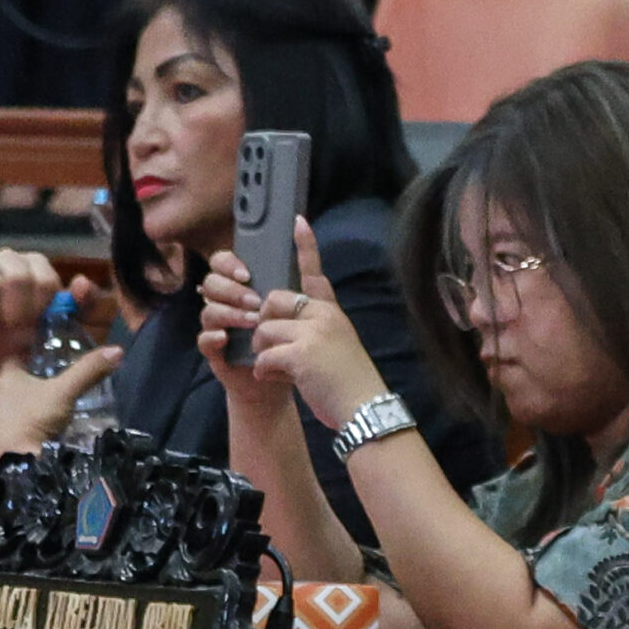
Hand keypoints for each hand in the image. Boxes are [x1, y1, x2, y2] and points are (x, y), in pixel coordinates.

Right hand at [0, 249, 69, 385]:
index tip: (39, 318)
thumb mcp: (67, 323)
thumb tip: (82, 282)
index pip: (44, 277)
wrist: (4, 361)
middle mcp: (8, 259)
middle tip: (18, 322)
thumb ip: (81, 303)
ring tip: (1, 320)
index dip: (42, 304)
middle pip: (17, 276)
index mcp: (36, 263)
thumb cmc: (35, 337)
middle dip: (21, 308)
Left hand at [0, 343, 121, 461]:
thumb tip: (117, 350)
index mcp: (6, 376)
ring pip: (26, 395)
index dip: (35, 348)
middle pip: (23, 375)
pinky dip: (43, 410)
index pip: (18, 353)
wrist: (20, 461)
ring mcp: (4, 414)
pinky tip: (60, 412)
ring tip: (69, 388)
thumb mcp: (65, 391)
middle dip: (43, 371)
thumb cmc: (35, 418)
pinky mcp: (12, 432)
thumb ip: (88, 371)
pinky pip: (29, 413)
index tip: (56, 345)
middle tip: (68, 366)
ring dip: (44, 392)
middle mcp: (0, 392)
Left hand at [195, 218, 385, 430]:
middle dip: (265, 325)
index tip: (297, 221)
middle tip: (273, 348)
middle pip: (274, 302)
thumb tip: (276, 327)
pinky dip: (264, 371)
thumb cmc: (350, 383)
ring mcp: (313, 333)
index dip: (306, 246)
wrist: (365, 407)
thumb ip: (314, 329)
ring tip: (280, 370)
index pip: (315, 273)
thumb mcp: (339, 345)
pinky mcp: (301, 353)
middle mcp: (324, 316)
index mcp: (332, 312)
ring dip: (263, 352)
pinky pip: (264, 355)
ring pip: (264, 330)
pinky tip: (275, 378)